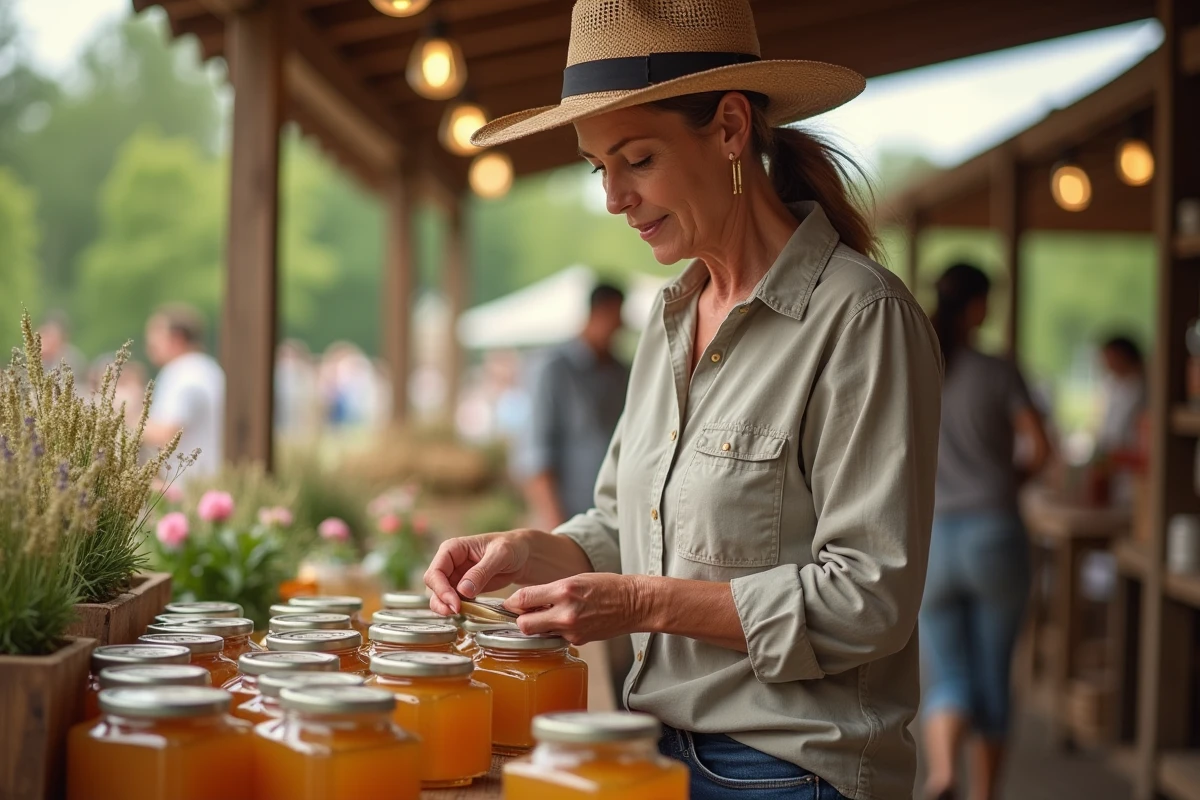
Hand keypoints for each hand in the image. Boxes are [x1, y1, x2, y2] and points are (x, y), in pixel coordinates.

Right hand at [423, 531, 535, 614]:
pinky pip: (452, 600)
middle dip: (441, 600)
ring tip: (459, 614)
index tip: (455, 603)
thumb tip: (463, 590)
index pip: (436, 571)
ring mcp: (455, 576)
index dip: (441, 588)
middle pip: (433, 584)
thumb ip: (482, 571)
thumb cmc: (511, 547)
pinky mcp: (463, 589)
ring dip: (445, 607)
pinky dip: (455, 609)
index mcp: (452, 549)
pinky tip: (466, 612)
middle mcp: (450, 562)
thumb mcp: (500, 555)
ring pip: (439, 595)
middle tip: (456, 611)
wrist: (522, 556)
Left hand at [505, 573, 649, 645]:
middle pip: (524, 625)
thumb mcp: (575, 580)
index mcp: (563, 591)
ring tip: (548, 616)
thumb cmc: (606, 586)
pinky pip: (556, 638)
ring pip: (538, 634)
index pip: (523, 598)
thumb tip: (526, 601)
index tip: (509, 603)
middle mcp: (565, 613)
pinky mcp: (578, 641)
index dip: (511, 602)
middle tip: (526, 613)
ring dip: (538, 627)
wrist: (634, 603)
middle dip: (521, 620)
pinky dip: (556, 631)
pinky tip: (568, 622)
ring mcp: (571, 630)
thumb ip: (549, 591)